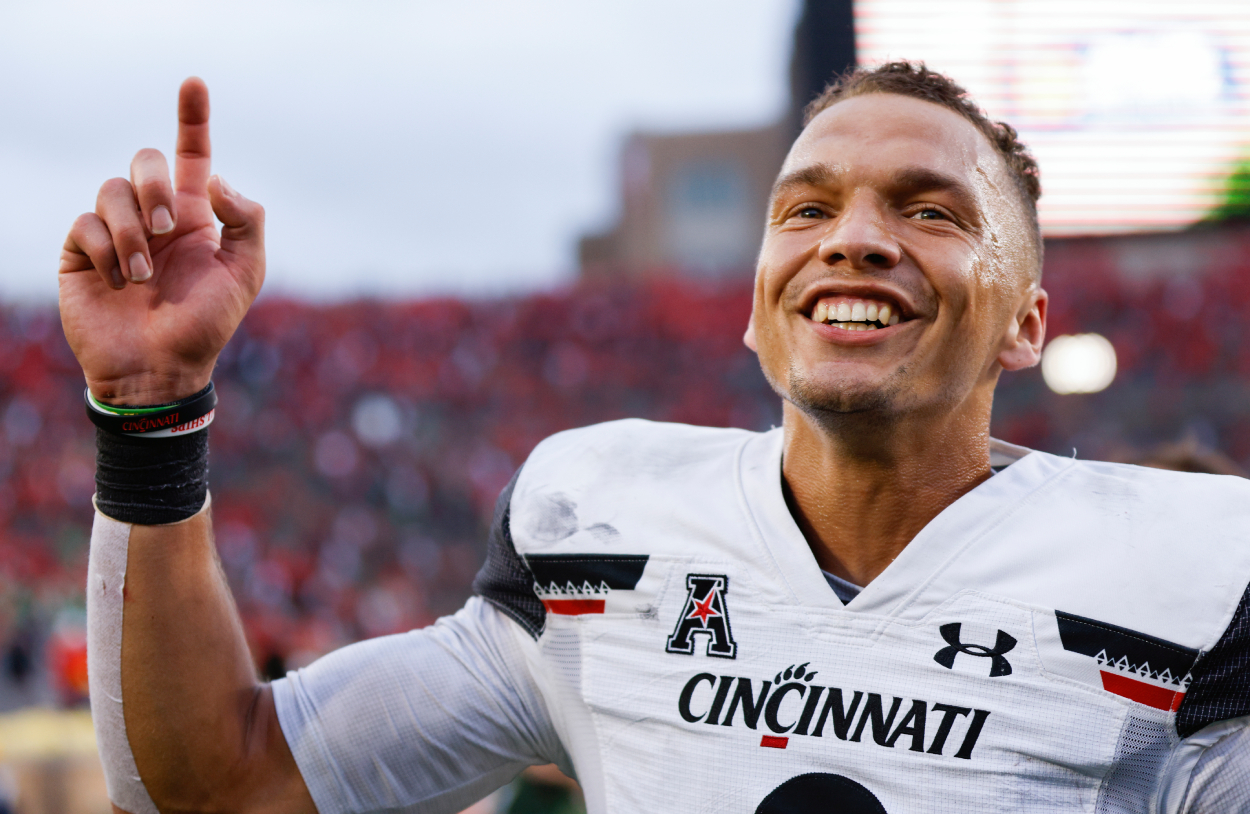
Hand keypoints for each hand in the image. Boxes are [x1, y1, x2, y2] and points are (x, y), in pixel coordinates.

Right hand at [58, 77, 264, 405]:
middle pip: (145, 160)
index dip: (193, 119)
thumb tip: (213, 178)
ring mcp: (115, 232)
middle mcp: (154, 217)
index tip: (194, 82)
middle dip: (154, 184)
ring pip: (112, 190)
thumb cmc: (206, 324)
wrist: (160, 368)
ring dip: (131, 232)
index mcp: (195, 216)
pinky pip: (84, 222)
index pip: (192, 157)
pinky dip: (105, 250)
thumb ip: (246, 220)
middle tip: (168, 227)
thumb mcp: (245, 273)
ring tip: (143, 275)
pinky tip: (119, 281)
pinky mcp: (81, 252)